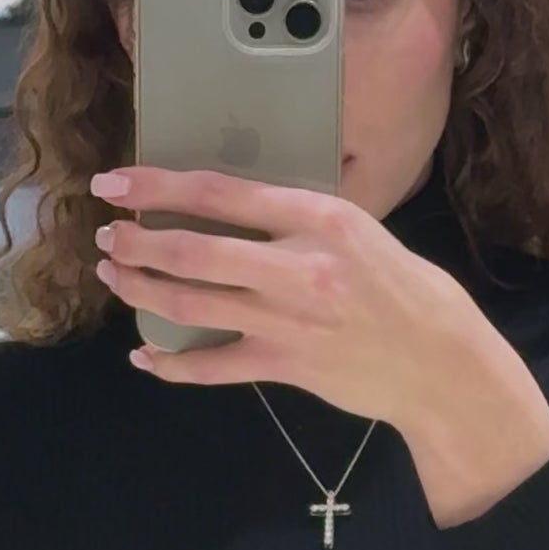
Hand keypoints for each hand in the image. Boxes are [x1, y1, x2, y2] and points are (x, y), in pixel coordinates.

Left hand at [88, 162, 548, 526]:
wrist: (442, 364)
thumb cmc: (406, 291)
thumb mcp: (361, 232)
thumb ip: (302, 220)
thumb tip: (239, 203)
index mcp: (319, 219)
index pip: (221, 194)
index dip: (158, 188)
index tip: (115, 183)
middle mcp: (298, 267)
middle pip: (194, 251)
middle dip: (137, 243)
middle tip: (106, 237)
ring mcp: (288, 320)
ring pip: (192, 303)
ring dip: (142, 290)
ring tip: (113, 276)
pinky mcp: (285, 366)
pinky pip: (213, 365)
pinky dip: (173, 363)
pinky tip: (145, 356)